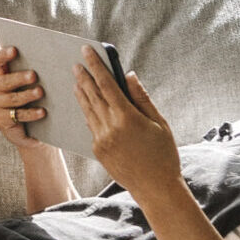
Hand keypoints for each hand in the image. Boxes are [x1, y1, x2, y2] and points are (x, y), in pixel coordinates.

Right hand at [0, 46, 54, 152]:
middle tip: (34, 75)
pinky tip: (42, 112)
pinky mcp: (2, 120)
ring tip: (40, 92)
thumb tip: (54, 57)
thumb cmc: (38, 100)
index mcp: (3, 75)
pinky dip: (30, 113)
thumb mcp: (35, 85)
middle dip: (18, 77)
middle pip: (4, 81)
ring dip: (26, 95)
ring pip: (10, 98)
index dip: (3, 55)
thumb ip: (37, 73)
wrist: (34, 130)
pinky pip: (15, 115)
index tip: (15, 50)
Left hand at [74, 46, 180, 194]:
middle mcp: (110, 127)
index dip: (96, 66)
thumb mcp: (159, 123)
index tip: (87, 52)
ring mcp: (101, 140)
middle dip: (84, 77)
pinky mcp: (98, 150)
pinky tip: (85, 104)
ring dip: (81, 93)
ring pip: (88, 110)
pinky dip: (87, 112)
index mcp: (127, 118)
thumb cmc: (163, 154)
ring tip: (76, 80)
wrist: (155, 188)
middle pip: (93, 95)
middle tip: (76, 63)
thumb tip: (128, 76)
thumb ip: (142, 98)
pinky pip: (91, 126)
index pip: (106, 84)